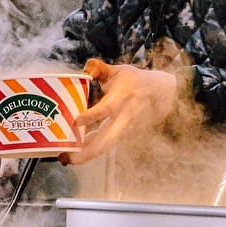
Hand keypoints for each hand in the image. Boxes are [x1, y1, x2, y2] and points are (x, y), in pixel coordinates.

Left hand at [61, 59, 180, 164]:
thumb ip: (98, 68)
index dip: (93, 115)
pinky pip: (104, 143)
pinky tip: (74, 151)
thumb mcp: (117, 70)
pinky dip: (89, 149)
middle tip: (68, 157)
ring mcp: (124, 128)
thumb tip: (84, 71)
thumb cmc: (133, 81)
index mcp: (123, 97)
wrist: (158, 93)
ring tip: (67, 158)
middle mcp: (124, 117)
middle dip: (88, 151)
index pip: (108, 108)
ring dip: (86, 154)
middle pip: (108, 139)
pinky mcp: (121, 134)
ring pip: (105, 145)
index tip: (77, 120)